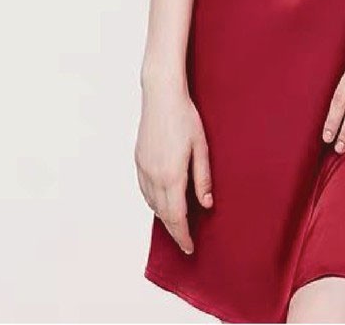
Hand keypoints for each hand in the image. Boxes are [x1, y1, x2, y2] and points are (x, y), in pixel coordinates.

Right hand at [135, 80, 212, 254]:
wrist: (161, 95)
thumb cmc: (185, 117)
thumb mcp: (201, 147)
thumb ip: (203, 177)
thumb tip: (206, 204)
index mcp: (172, 175)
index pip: (177, 216)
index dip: (183, 235)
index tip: (190, 248)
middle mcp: (154, 175)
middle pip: (163, 214)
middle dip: (174, 230)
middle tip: (185, 242)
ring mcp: (144, 168)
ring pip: (152, 203)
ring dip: (164, 216)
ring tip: (177, 224)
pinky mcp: (139, 160)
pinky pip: (145, 190)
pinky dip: (153, 202)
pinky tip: (162, 201)